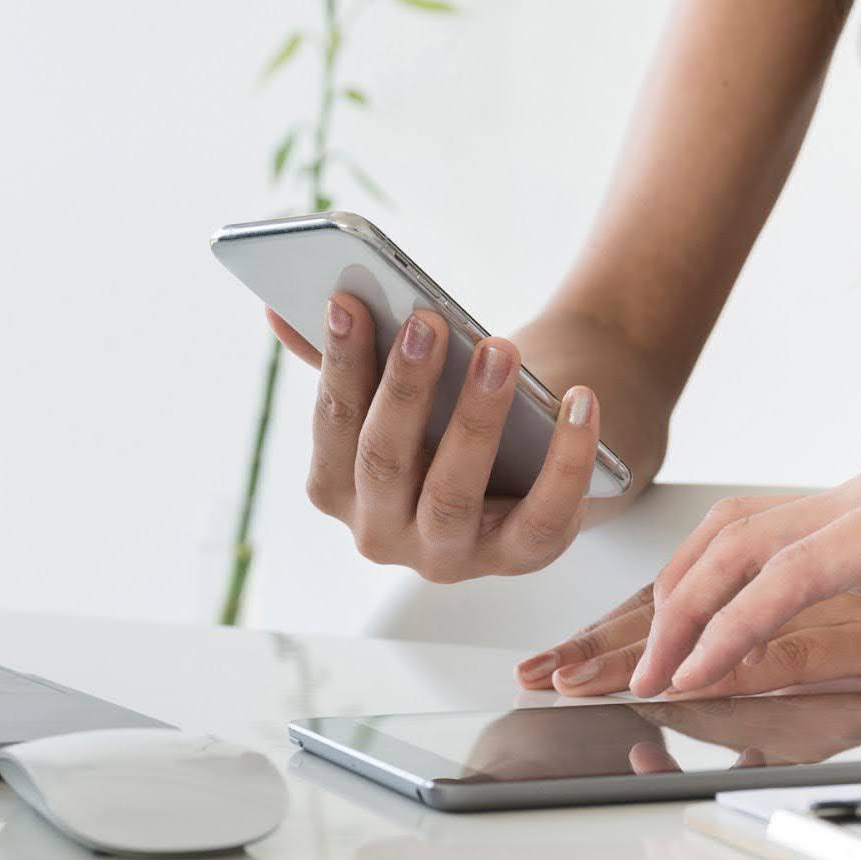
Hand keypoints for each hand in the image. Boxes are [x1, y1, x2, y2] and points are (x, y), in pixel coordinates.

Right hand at [266, 297, 601, 580]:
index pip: (333, 426)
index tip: (348, 302)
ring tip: (499, 351)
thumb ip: (343, 360)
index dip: (339, 365)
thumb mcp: (398, 393)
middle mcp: (384, 533)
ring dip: (477, 417)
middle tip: (429, 321)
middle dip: (405, 388)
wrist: (529, 465)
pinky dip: (567, 458)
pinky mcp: (521, 557)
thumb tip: (279, 310)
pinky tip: (581, 401)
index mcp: (339, 490)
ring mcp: (451, 554)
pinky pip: (545, 515)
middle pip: (386, 462)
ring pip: (454, 493)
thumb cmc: (446, 418)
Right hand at [524, 462, 860, 696]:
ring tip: (655, 645)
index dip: (737, 621)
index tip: (697, 671)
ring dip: (689, 584)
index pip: (796, 566)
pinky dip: (717, 573)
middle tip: (647, 671)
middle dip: (686, 607)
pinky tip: (701, 608)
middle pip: (746, 540)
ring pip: (743, 530)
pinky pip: (766, 538)